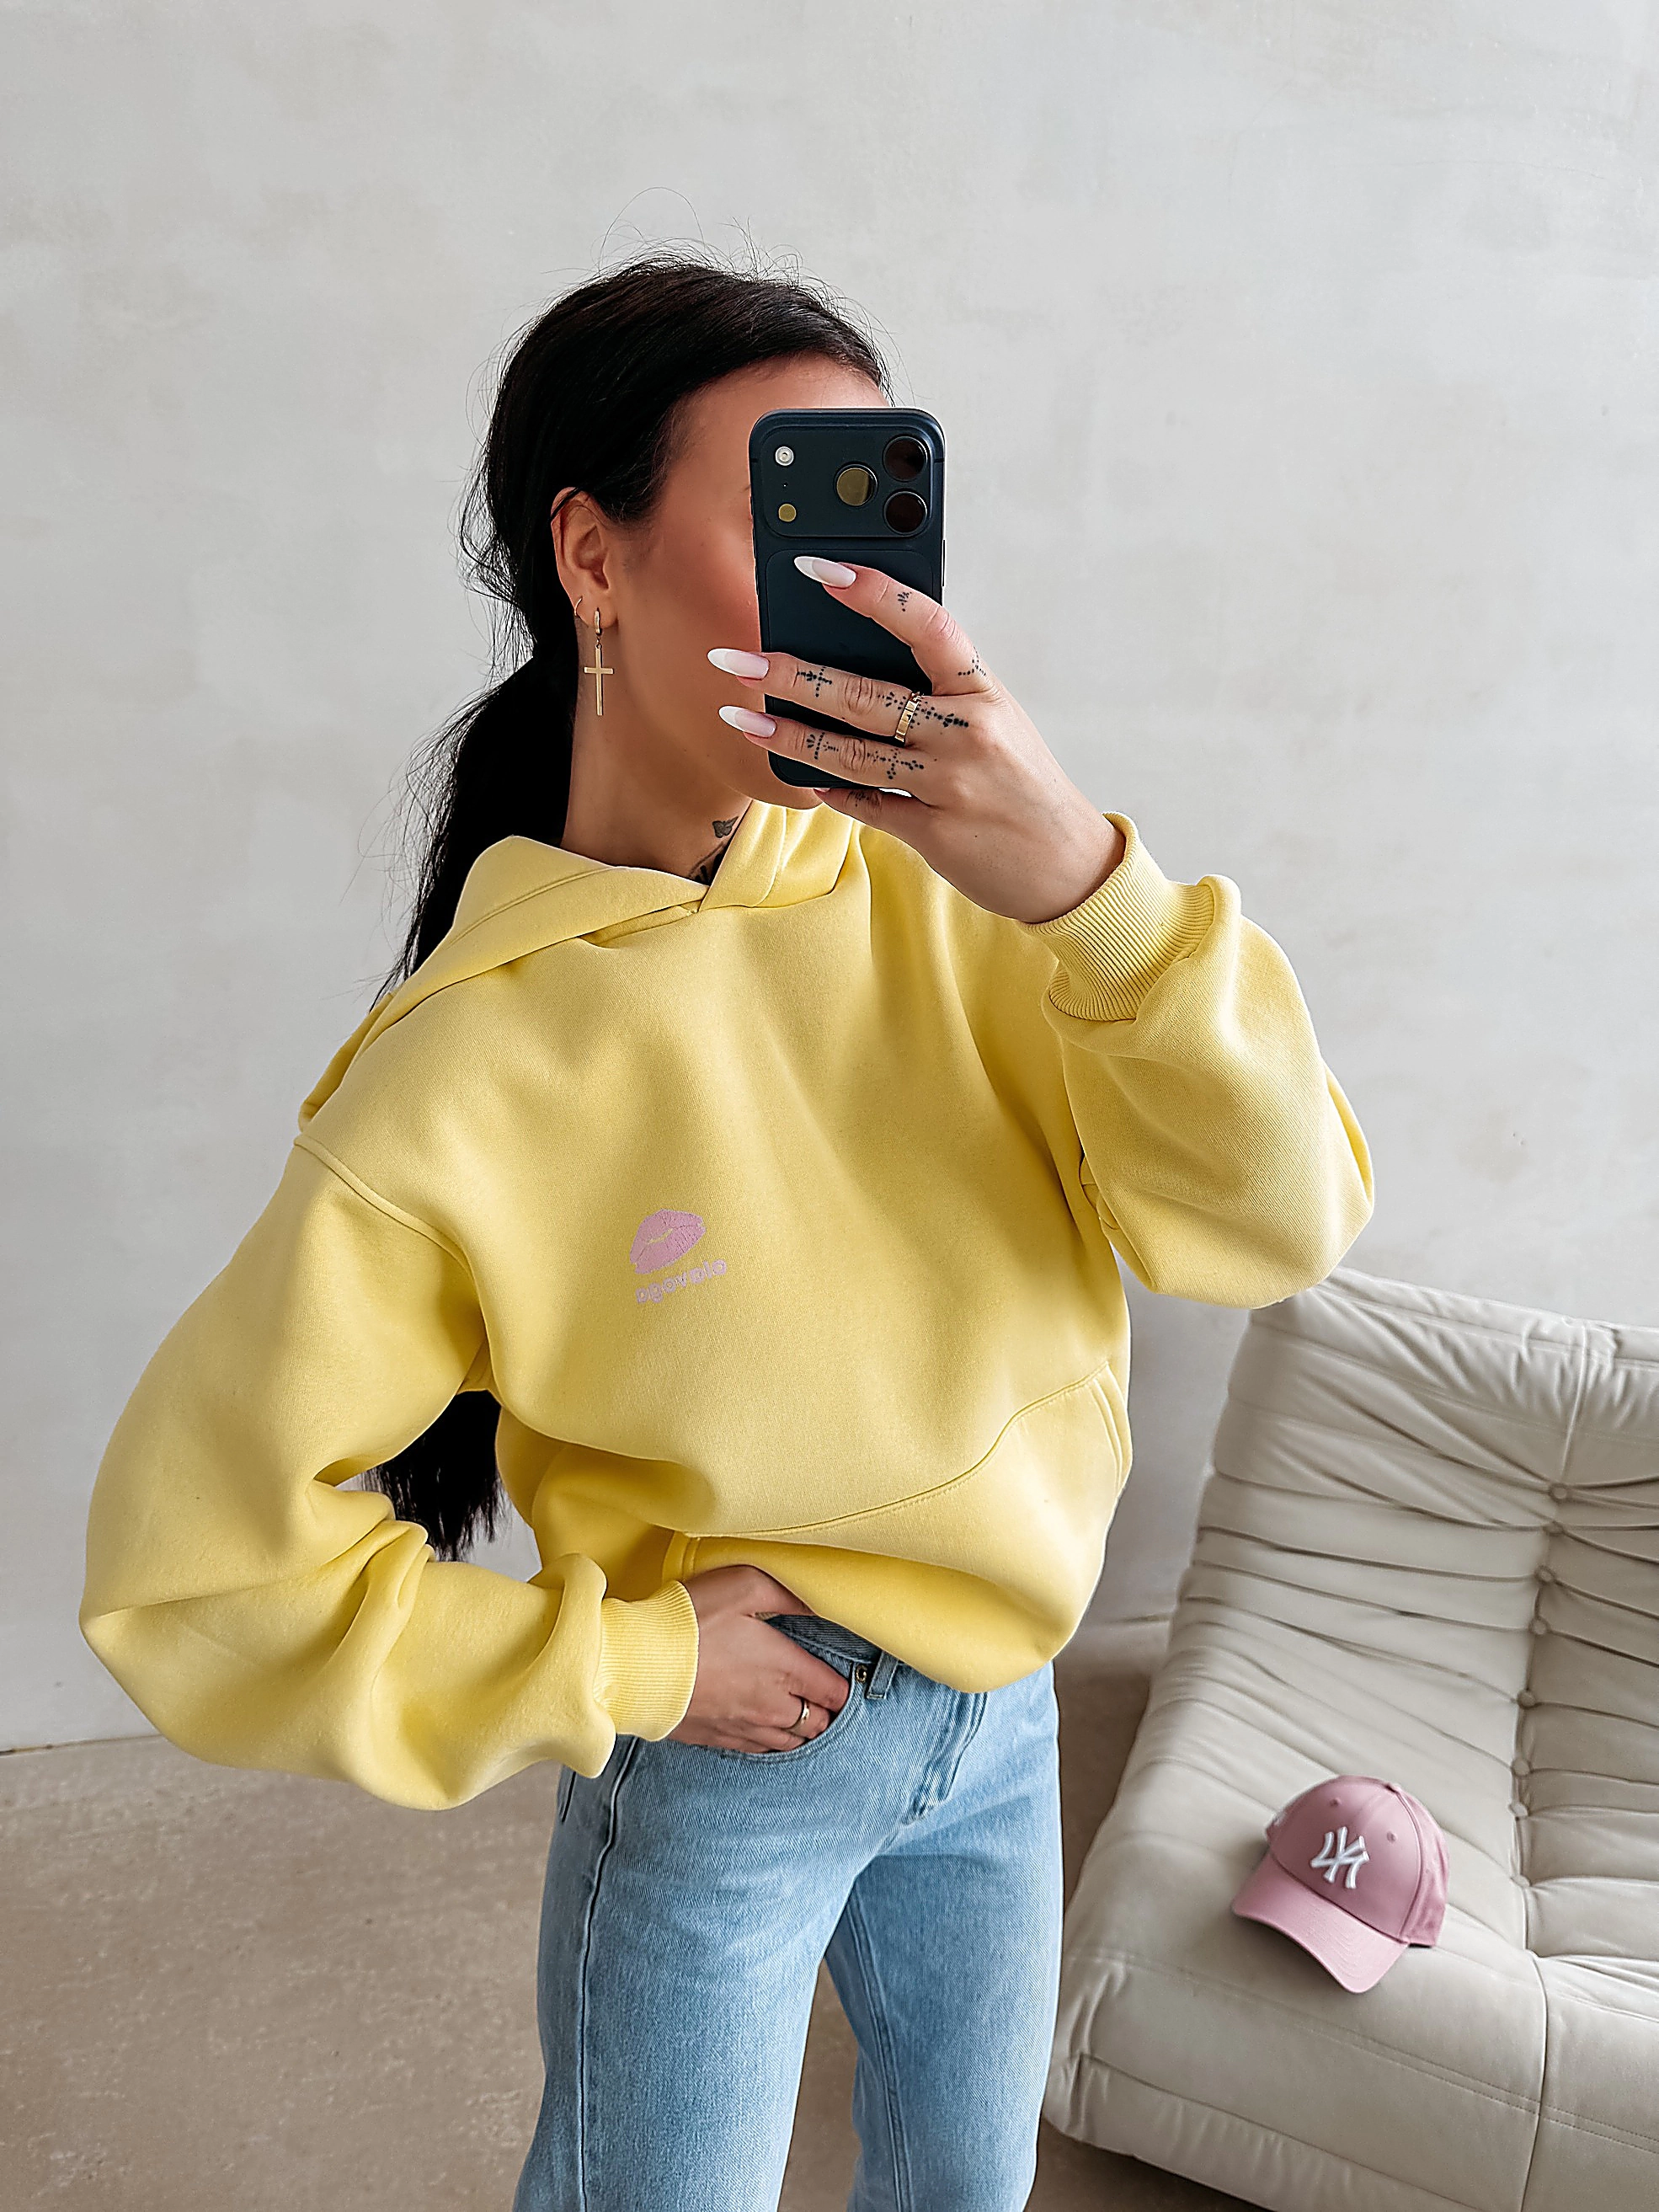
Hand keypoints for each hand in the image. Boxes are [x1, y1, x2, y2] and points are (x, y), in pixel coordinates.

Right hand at [668, 1565, 851, 1752]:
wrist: (636, 1664)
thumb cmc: (691, 1619)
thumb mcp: (745, 1585)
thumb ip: (789, 1593)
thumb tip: (822, 1601)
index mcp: (786, 1669)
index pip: (834, 1691)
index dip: (845, 1686)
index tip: (844, 1677)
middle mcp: (772, 1706)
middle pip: (819, 1723)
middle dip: (826, 1711)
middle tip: (822, 1695)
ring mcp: (744, 1727)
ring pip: (790, 1743)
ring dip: (800, 1730)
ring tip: (799, 1714)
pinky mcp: (716, 1739)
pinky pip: (757, 1751)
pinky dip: (768, 1742)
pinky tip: (762, 1728)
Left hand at [710, 560, 1124, 924]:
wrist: (1066, 864)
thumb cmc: (1020, 780)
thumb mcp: (993, 720)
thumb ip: (937, 691)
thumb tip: (851, 657)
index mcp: (984, 691)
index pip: (926, 625)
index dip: (872, 592)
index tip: (816, 569)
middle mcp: (968, 734)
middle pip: (866, 696)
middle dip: (791, 674)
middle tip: (735, 658)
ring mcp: (949, 787)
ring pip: (852, 754)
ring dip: (788, 733)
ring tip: (740, 716)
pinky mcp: (934, 834)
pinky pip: (865, 805)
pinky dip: (829, 789)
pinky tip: (799, 773)